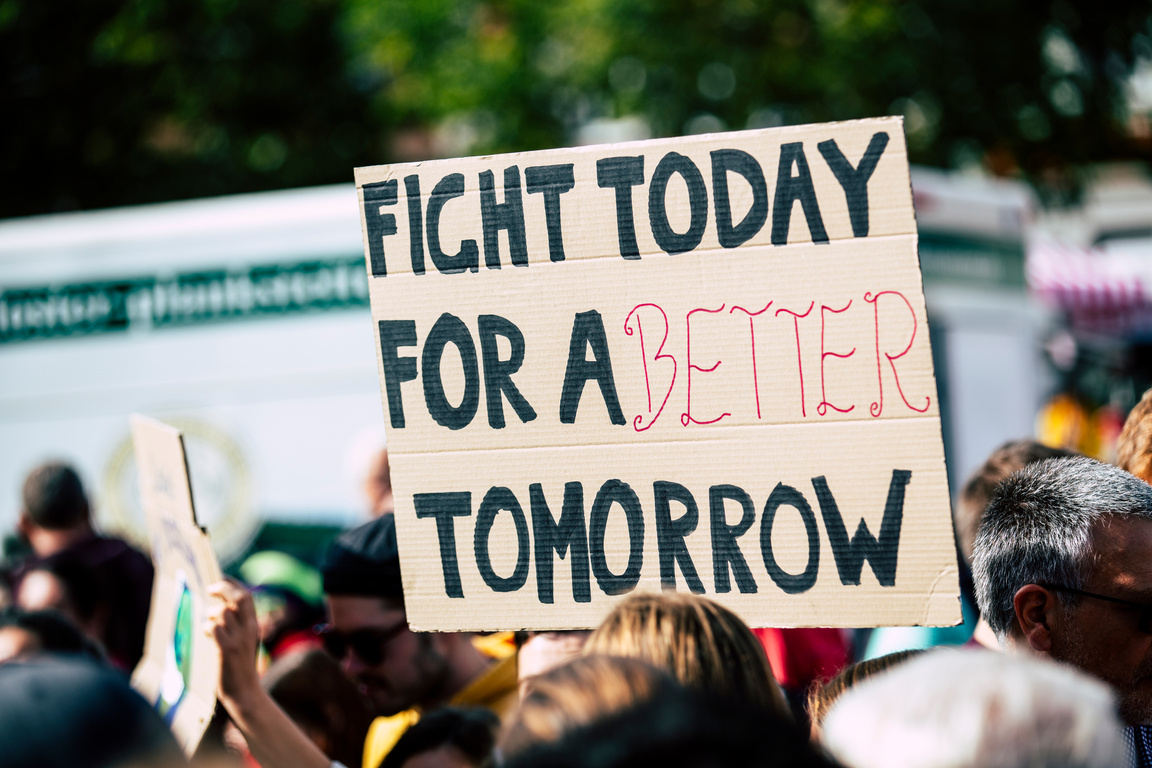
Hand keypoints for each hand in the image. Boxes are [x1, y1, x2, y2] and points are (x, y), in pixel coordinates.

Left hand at [205, 580, 261, 708]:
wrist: (245, 692)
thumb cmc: (240, 667)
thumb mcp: (244, 642)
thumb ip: (236, 626)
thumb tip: (219, 610)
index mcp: (253, 625)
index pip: (247, 596)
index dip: (233, 584)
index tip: (221, 579)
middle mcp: (249, 629)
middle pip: (239, 597)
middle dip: (223, 588)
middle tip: (210, 589)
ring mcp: (239, 639)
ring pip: (222, 612)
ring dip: (210, 613)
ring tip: (207, 622)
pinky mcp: (227, 650)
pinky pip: (214, 628)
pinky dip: (207, 627)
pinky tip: (206, 634)